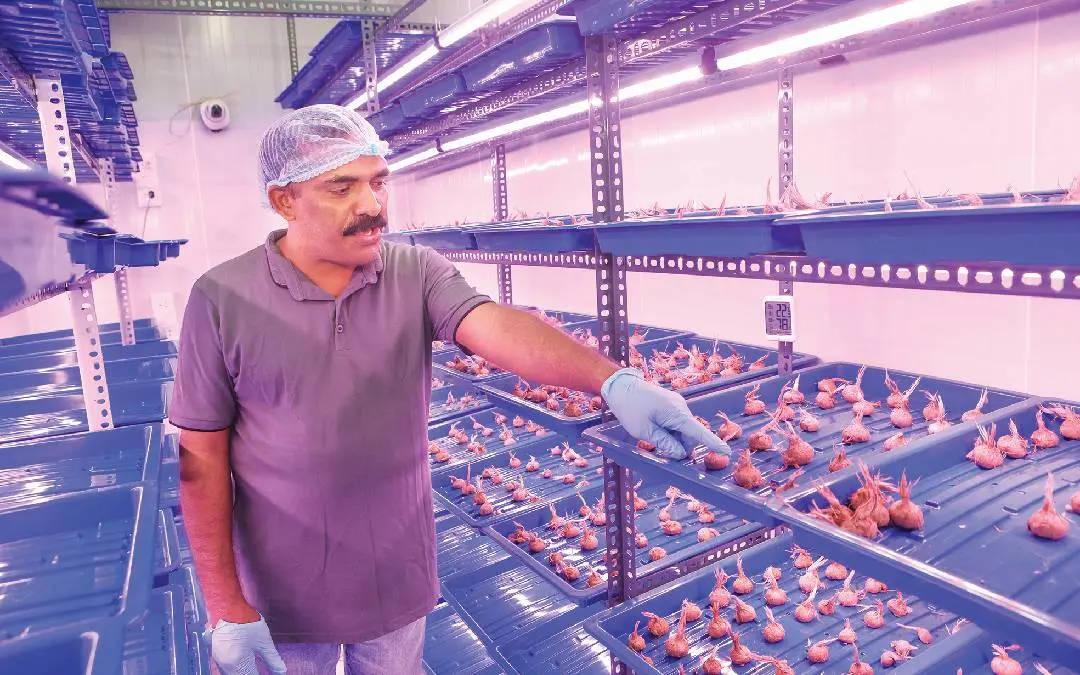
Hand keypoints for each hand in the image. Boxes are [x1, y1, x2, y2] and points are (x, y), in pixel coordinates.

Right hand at [208, 612, 286, 674]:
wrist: (226, 607)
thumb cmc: (247, 623)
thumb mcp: (264, 642)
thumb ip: (272, 659)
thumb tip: (282, 672)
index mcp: (238, 665)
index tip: (270, 674)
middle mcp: (225, 666)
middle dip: (250, 673)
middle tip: (260, 670)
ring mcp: (218, 660)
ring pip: (231, 674)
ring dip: (243, 672)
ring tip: (253, 668)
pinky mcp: (215, 654)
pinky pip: (225, 668)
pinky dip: (236, 669)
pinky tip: (243, 665)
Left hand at [602, 368, 730, 459]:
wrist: (619, 385)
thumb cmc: (630, 407)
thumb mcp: (644, 431)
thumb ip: (664, 443)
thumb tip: (681, 454)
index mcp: (676, 414)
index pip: (699, 432)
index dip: (713, 443)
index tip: (726, 452)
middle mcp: (681, 408)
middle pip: (689, 435)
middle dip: (680, 446)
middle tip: (661, 451)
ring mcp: (676, 405)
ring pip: (682, 430)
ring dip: (673, 438)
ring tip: (651, 436)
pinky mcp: (671, 404)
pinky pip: (676, 422)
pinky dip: (669, 431)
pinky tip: (654, 430)